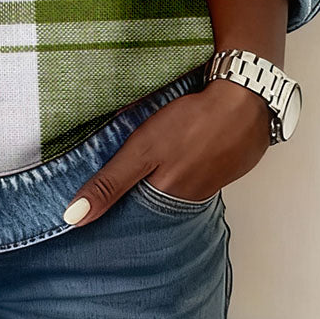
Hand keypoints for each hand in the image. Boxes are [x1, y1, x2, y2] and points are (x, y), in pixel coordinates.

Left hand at [62, 77, 274, 225]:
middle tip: (109, 182)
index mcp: (167, 198)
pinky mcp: (222, 164)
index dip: (112, 208)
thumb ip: (110, 183)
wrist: (246, 101)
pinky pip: (194, 170)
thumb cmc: (191, 124)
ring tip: (144, 161)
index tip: (89, 208)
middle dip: (133, 193)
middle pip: (153, 200)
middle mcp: (189, 197)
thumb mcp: (142, 151)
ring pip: (174, 184)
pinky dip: (181, 162)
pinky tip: (176, 149)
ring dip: (159, 176)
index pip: (132, 214)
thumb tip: (74, 217)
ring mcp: (209, 181)